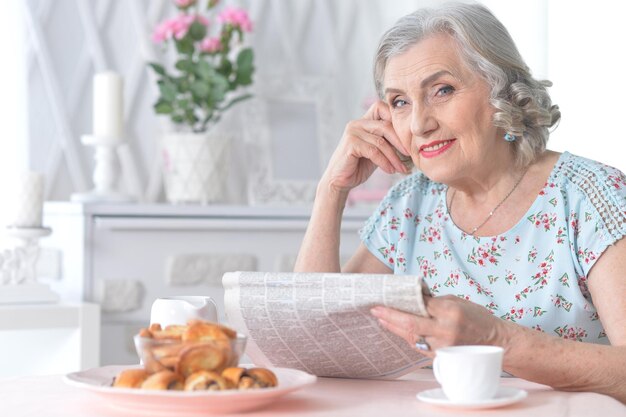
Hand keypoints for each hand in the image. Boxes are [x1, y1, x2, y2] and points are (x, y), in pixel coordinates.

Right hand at [321, 101, 410, 193]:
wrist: (340, 181)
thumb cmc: (359, 166)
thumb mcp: (377, 151)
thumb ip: (388, 142)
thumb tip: (411, 140)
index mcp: (363, 121)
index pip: (382, 107)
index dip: (396, 118)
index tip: (407, 136)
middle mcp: (357, 123)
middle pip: (385, 125)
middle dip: (400, 141)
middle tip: (409, 154)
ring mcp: (352, 132)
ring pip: (381, 141)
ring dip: (394, 157)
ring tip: (401, 169)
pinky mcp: (351, 144)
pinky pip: (374, 151)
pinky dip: (384, 162)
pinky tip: (390, 170)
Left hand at [370, 295, 507, 355]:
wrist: (496, 341)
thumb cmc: (477, 317)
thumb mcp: (457, 301)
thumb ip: (434, 301)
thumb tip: (412, 297)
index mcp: (450, 312)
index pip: (420, 304)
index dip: (401, 302)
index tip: (386, 298)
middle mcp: (446, 330)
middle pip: (411, 323)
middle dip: (390, 316)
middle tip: (375, 310)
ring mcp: (443, 346)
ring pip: (412, 337)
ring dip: (395, 328)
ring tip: (382, 319)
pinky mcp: (442, 356)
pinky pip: (419, 346)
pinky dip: (407, 337)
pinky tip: (397, 330)